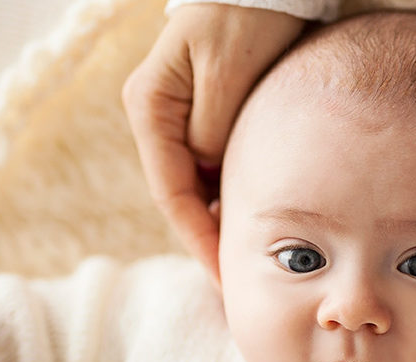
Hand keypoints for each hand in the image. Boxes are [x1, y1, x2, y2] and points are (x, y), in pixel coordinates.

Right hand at [122, 5, 304, 284]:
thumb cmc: (245, 16)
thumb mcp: (227, 72)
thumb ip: (214, 128)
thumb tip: (208, 172)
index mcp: (151, 109)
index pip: (171, 193)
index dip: (199, 239)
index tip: (226, 274)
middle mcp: (160, 116)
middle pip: (182, 195)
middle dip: (211, 238)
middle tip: (243, 281)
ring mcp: (184, 115)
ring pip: (201, 183)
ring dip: (225, 219)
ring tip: (255, 258)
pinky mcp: (212, 111)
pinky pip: (220, 164)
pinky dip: (238, 192)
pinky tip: (263, 215)